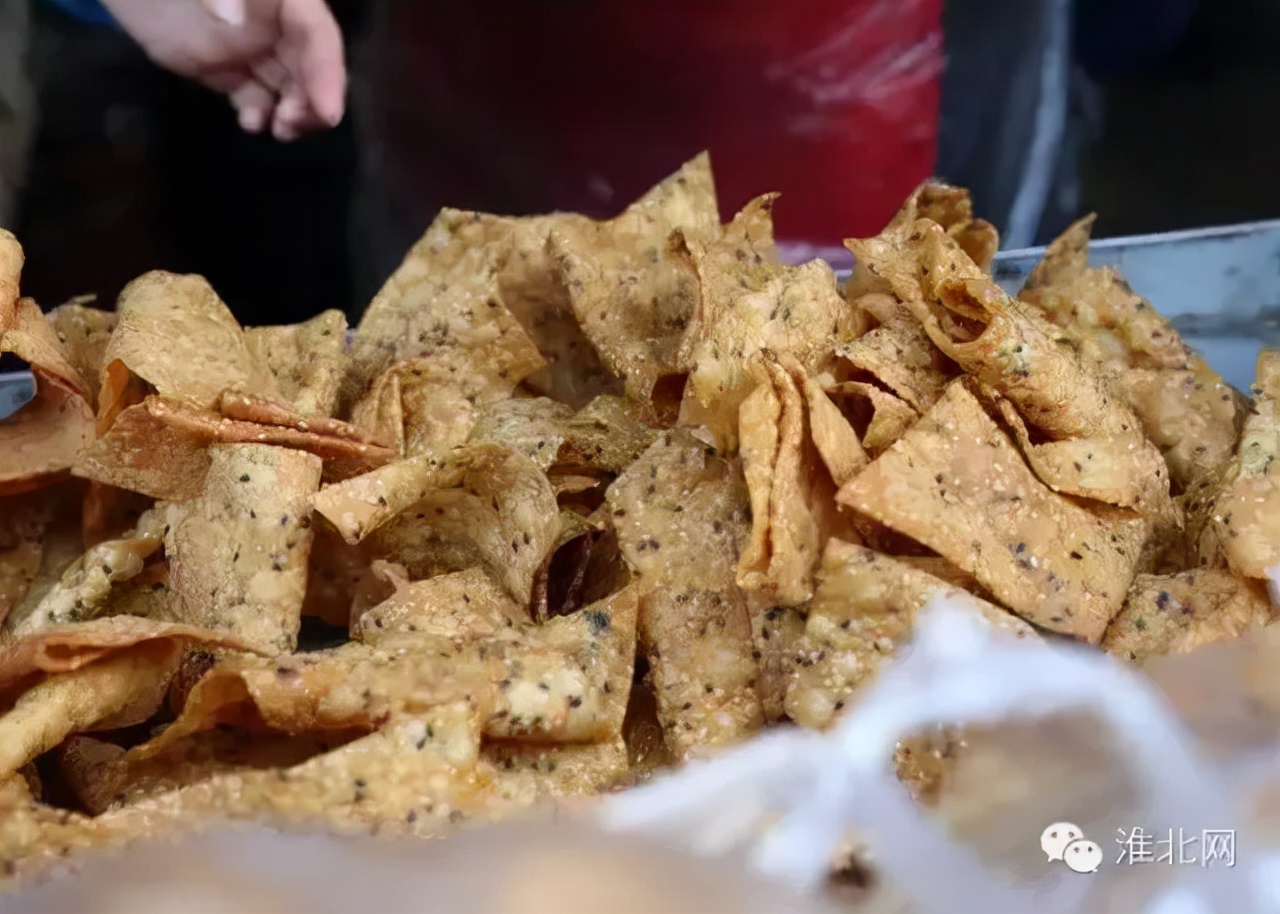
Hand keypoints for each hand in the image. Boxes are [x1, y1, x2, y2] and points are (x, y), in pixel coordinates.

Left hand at [101, 0, 346, 140]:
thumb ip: (232, 0)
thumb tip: (253, 16)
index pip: (315, 32)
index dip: (327, 71)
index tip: (328, 111)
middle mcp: (272, 21)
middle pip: (309, 64)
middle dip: (310, 99)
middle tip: (293, 124)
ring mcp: (249, 47)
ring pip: (288, 85)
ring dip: (291, 112)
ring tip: (279, 129)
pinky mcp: (225, 70)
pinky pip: (253, 97)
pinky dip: (258, 114)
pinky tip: (249, 122)